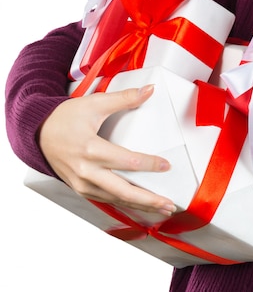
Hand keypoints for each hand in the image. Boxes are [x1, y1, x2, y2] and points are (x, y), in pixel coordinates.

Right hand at [39, 85, 175, 215]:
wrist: (39, 132)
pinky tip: (139, 205)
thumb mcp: (95, 103)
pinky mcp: (81, 189)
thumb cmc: (66, 118)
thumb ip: (125, 98)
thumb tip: (149, 90)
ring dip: (140, 205)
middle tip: (169, 204)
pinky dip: (124, 204)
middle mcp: (86, 170)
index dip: (149, 165)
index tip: (166, 166)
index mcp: (90, 149)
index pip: (126, 161)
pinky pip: (106, 200)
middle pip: (122, 190)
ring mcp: (82, 183)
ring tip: (161, 208)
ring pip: (115, 199)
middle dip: (148, 200)